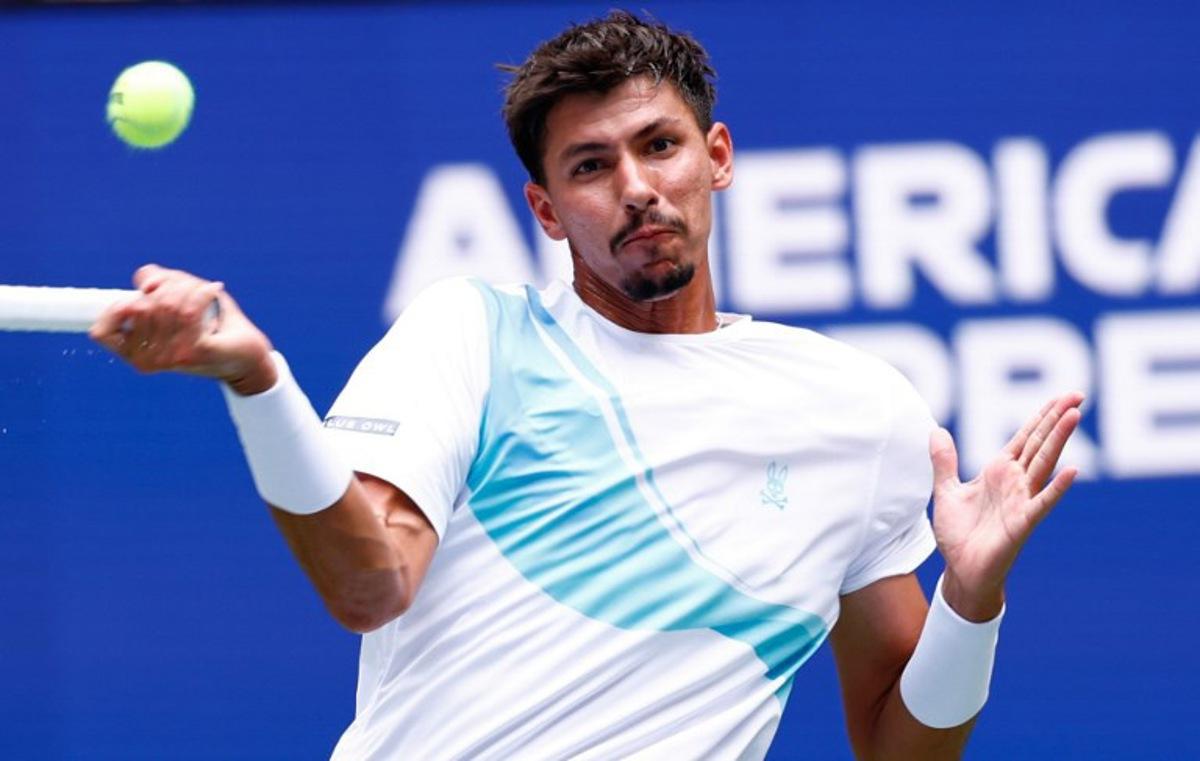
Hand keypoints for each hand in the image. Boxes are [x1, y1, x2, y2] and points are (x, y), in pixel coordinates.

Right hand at [89, 264, 277, 394]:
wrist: (247, 354)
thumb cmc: (210, 325)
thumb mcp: (176, 298)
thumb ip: (155, 283)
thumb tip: (146, 282)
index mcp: (134, 353)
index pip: (101, 332)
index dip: (119, 306)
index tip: (146, 294)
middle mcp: (146, 360)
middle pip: (140, 305)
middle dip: (166, 287)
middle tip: (188, 288)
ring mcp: (169, 358)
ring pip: (165, 303)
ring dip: (187, 287)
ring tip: (203, 290)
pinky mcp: (193, 352)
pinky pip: (188, 309)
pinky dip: (201, 292)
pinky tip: (213, 290)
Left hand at [930, 393, 1083, 620]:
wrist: (961, 570)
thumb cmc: (959, 534)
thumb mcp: (945, 491)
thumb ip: (944, 462)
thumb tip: (936, 430)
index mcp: (999, 471)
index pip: (1025, 437)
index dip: (1041, 415)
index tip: (1062, 395)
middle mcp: (1015, 482)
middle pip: (1039, 443)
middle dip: (1056, 418)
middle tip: (1078, 394)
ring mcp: (1022, 501)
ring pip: (1043, 464)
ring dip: (1058, 440)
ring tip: (1074, 415)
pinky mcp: (1023, 523)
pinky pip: (1042, 503)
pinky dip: (1056, 488)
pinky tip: (1073, 471)